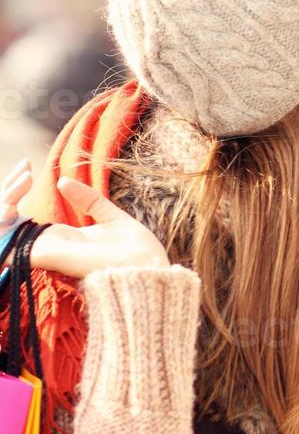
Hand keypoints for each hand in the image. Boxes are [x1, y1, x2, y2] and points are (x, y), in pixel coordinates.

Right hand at [1, 160, 168, 278]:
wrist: (149, 268)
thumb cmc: (136, 252)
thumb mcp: (111, 218)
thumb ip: (89, 201)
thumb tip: (62, 181)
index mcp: (60, 237)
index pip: (21, 215)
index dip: (15, 190)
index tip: (27, 165)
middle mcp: (47, 244)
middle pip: (6, 220)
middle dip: (7, 192)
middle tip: (23, 172)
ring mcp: (43, 251)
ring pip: (1, 231)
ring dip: (2, 204)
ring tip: (19, 183)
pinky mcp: (44, 255)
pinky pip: (5, 246)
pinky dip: (1, 224)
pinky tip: (8, 206)